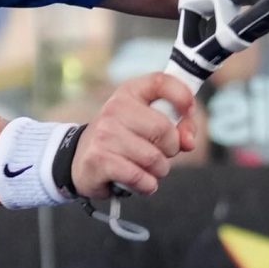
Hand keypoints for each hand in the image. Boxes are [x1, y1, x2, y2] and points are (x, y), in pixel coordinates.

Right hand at [70, 72, 196, 199]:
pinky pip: (141, 178)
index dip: (182, 96)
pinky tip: (138, 181)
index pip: (160, 81)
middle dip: (171, 149)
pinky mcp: (99, 160)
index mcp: (128, 92)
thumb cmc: (123, 139)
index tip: (188, 112)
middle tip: (159, 153)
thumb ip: (176, 127)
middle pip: (164, 130)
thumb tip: (188, 141)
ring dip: (158, 171)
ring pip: (154, 159)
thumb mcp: (147, 124)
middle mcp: (114, 108)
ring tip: (145, 168)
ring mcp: (104, 134)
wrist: (80, 158)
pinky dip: (147, 185)